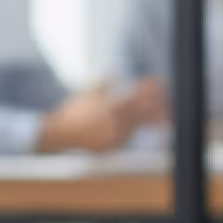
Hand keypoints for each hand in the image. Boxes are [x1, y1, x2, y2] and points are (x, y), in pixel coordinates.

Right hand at [37, 80, 164, 152]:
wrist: (60, 134)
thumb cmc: (72, 111)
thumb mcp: (87, 92)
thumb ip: (103, 84)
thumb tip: (114, 74)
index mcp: (111, 108)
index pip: (136, 98)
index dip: (147, 90)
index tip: (155, 81)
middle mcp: (116, 125)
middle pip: (142, 114)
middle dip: (154, 104)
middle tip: (162, 96)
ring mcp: (115, 138)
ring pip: (136, 126)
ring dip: (145, 117)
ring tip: (155, 110)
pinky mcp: (112, 148)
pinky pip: (127, 137)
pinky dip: (132, 129)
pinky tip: (134, 124)